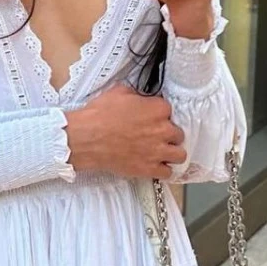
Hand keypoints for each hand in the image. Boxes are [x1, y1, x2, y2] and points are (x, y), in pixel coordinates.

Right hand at [64, 84, 186, 178]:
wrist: (86, 138)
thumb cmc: (100, 115)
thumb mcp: (118, 92)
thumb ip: (136, 95)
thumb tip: (139, 97)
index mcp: (157, 109)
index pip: (170, 110)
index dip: (160, 114)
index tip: (153, 117)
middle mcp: (163, 130)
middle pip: (178, 134)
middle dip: (169, 134)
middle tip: (157, 135)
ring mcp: (158, 151)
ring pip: (180, 155)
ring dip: (172, 152)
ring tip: (162, 152)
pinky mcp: (149, 168)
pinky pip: (167, 172)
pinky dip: (162, 169)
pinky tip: (155, 165)